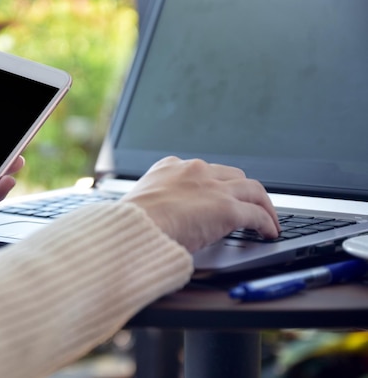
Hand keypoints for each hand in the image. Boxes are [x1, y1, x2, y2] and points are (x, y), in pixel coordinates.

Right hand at [122, 156, 279, 251]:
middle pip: (233, 174)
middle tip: (248, 205)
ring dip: (263, 205)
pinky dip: (267, 222)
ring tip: (268, 220)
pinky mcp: (227, 208)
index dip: (215, 184)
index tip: (219, 194)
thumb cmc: (130, 223)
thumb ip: (158, 202)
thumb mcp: (142, 202)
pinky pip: (257, 214)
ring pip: (252, 189)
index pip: (202, 170)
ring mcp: (213, 188)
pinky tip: (269, 233)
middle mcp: (194, 171)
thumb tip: (163, 219)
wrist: (134, 228)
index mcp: (170, 167)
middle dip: (242, 190)